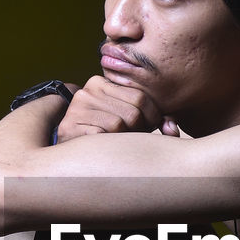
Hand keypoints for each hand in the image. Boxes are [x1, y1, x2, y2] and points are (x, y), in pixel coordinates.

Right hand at [56, 76, 177, 141]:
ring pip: (120, 125)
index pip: (141, 97)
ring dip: (123, 140)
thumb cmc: (104, 137)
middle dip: (138, 130)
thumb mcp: (128, 122)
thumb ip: (154, 120)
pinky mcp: (70, 127)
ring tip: (114, 144)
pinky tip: (101, 149)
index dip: (152, 118)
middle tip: (130, 140)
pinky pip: (104, 136)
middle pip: (133, 112)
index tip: (145, 129)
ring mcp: (76, 108)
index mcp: (103, 82)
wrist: (67, 157)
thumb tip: (172, 130)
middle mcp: (87, 90)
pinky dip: (108, 147)